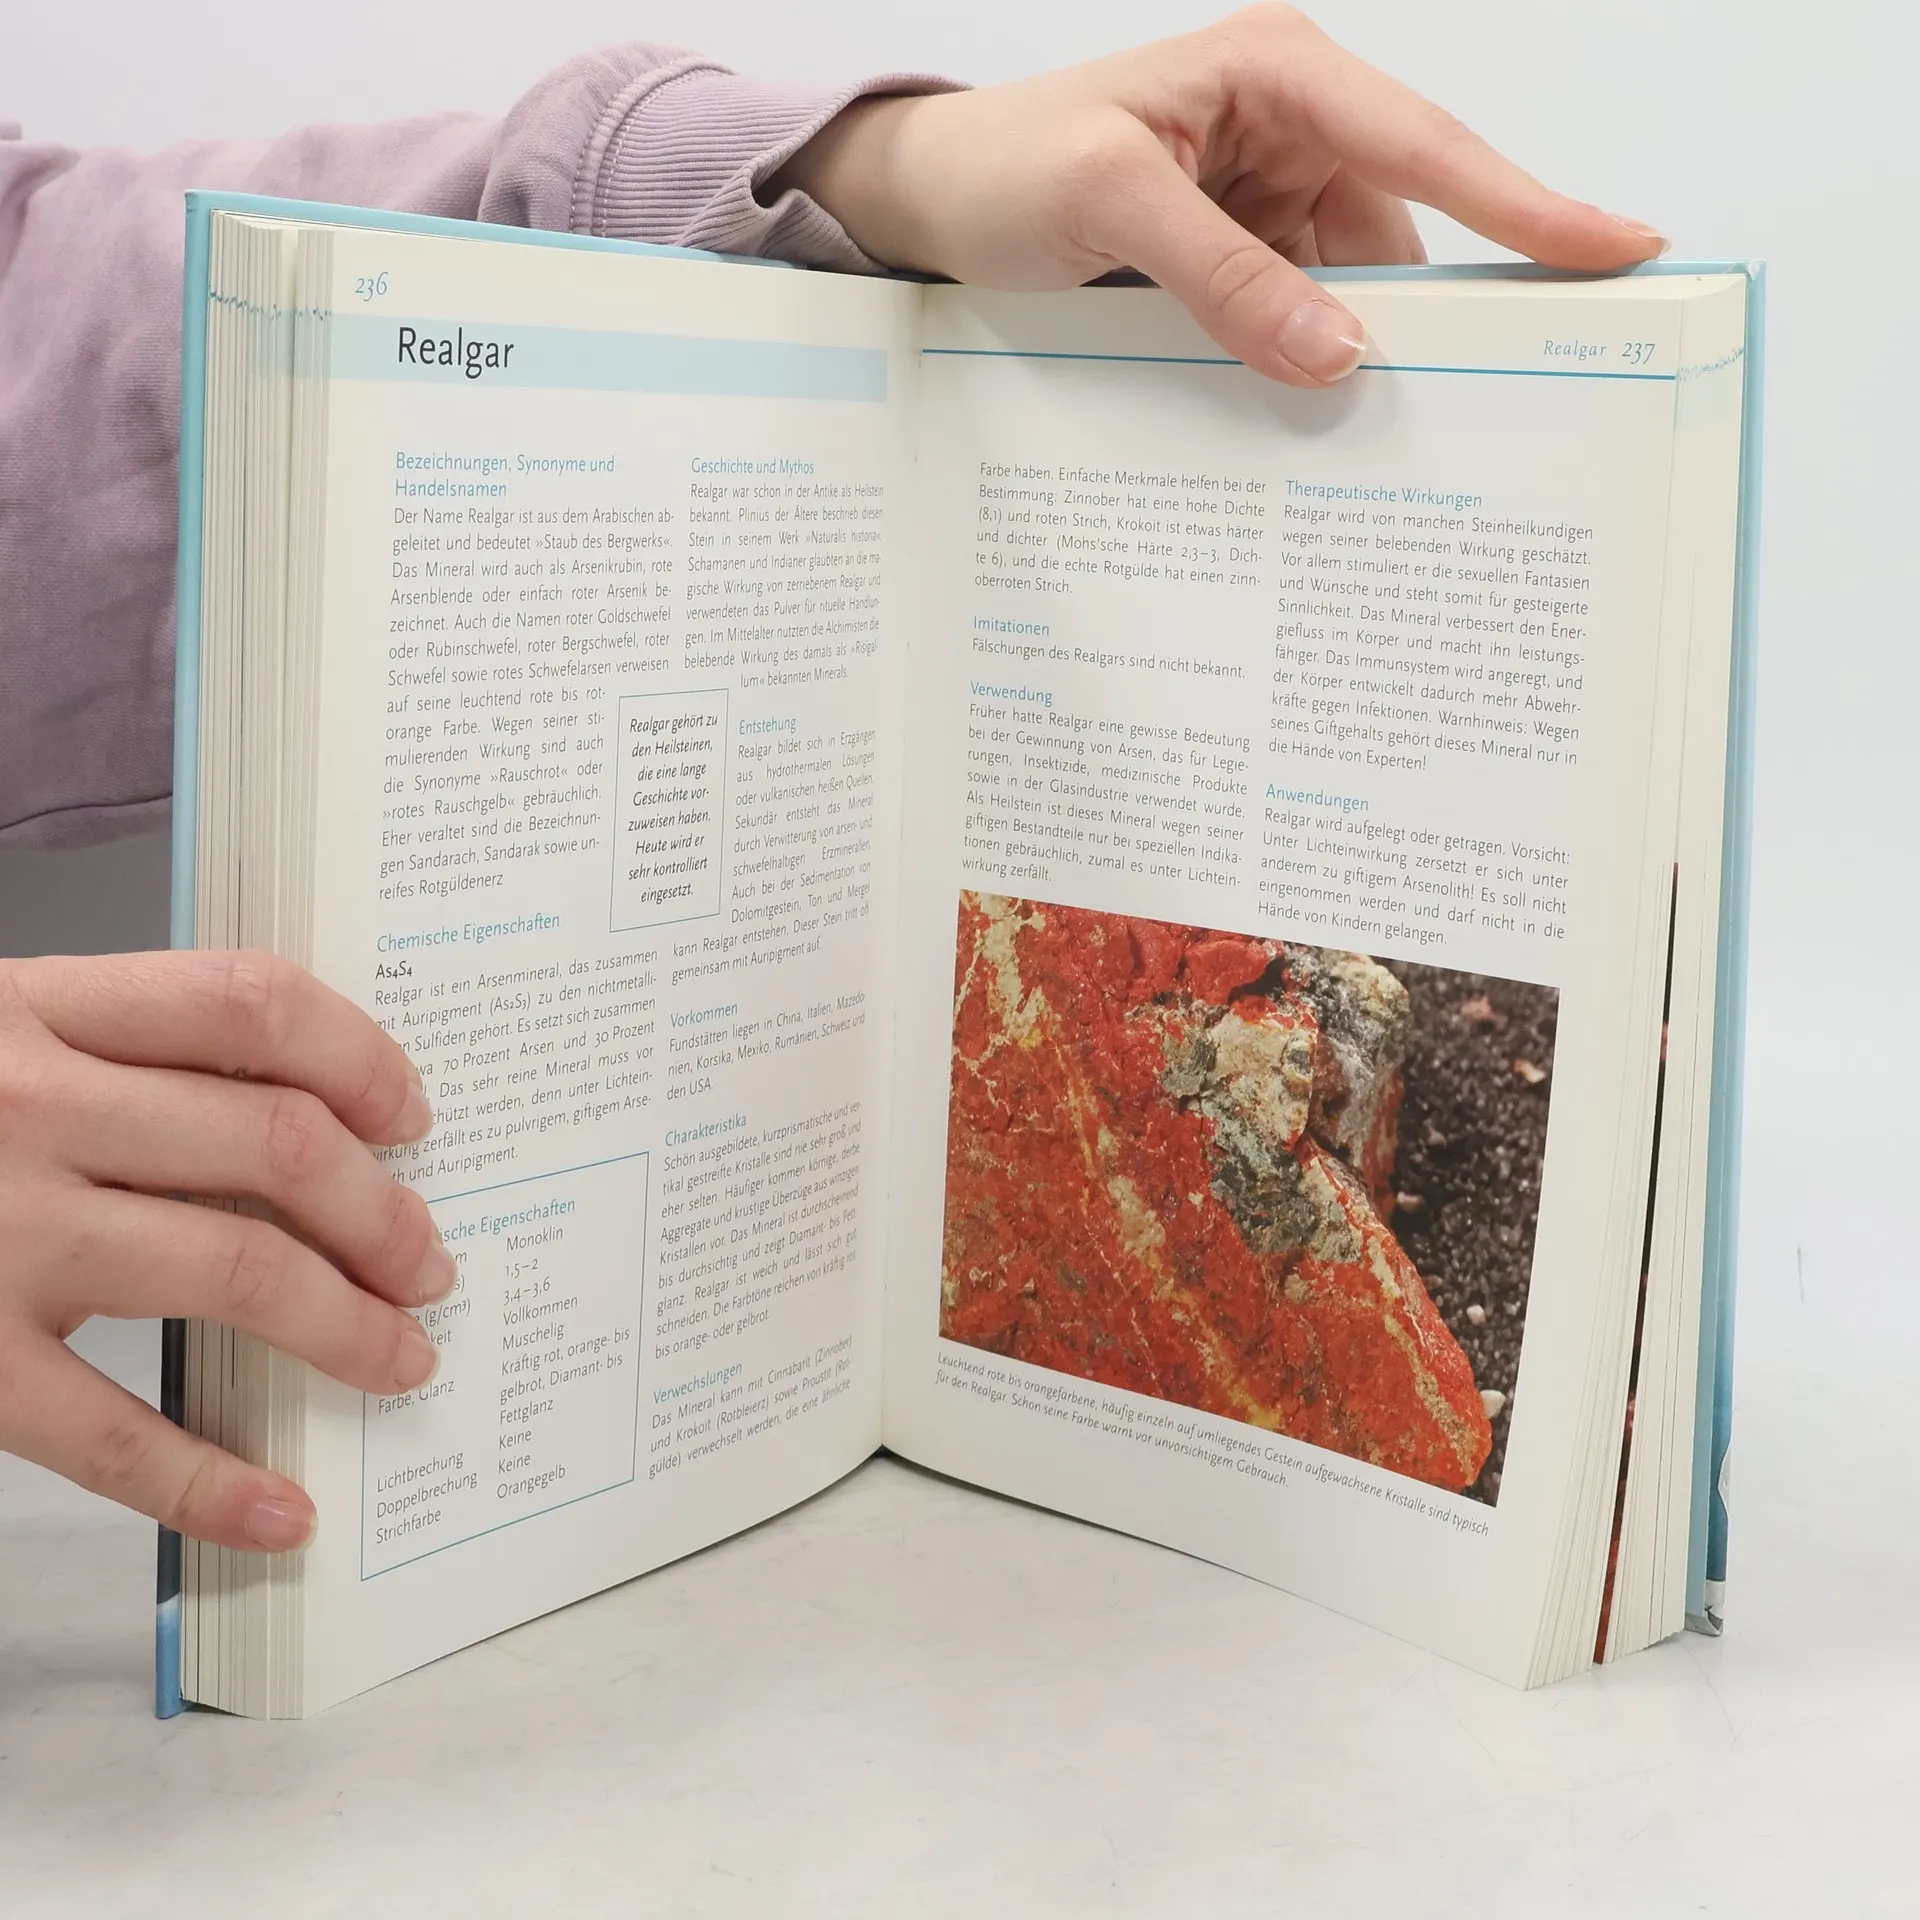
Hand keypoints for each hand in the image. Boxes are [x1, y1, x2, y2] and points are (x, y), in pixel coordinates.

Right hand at [0, 951, 451, 1549]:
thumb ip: (112, 1056)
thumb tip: (297, 1124)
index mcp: (34, 1011)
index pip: (249, 1005)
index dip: (360, 1056)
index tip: (411, 1115)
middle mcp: (25, 1111)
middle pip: (278, 1144)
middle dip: (386, 1214)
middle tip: (429, 1260)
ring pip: (238, 1271)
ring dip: (350, 1325)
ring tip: (401, 1355)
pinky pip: (113, 1434)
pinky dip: (212, 1483)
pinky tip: (279, 1510)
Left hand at [780, 6, 1666, 386]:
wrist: (925, 204)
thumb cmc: (1002, 165)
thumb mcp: (1107, 204)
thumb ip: (1221, 275)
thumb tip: (1336, 353)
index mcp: (1278, 76)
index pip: (1426, 147)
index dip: (1526, 206)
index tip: (1619, 250)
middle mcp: (1287, 133)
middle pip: (1403, 234)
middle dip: (1437, 314)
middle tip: (1508, 398)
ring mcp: (1263, 205)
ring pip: (1349, 294)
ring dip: (1353, 358)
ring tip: (1381, 438)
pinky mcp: (1233, 265)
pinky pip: (1292, 322)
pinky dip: (1298, 370)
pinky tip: (1304, 424)